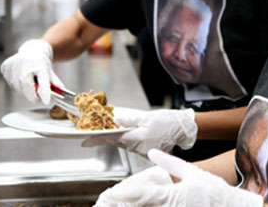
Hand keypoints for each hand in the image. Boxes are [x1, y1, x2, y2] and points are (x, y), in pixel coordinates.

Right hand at [0, 39, 63, 103]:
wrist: (32, 50)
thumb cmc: (42, 64)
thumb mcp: (51, 73)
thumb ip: (55, 85)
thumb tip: (61, 94)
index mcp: (40, 67)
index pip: (43, 82)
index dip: (44, 92)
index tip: (46, 101)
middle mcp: (26, 65)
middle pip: (27, 90)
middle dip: (33, 93)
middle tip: (37, 88)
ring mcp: (14, 66)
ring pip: (18, 88)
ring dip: (24, 88)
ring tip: (28, 77)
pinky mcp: (5, 67)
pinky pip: (10, 83)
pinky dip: (15, 82)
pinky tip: (20, 74)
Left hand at [82, 108, 197, 154]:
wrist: (183, 128)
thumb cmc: (168, 121)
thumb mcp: (148, 117)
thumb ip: (130, 119)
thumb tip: (114, 118)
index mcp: (138, 139)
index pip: (113, 138)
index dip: (97, 139)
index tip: (84, 141)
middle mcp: (138, 147)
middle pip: (117, 141)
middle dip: (105, 135)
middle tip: (93, 128)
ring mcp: (142, 150)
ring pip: (123, 142)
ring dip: (115, 135)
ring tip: (107, 126)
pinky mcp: (145, 149)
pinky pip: (131, 143)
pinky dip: (125, 137)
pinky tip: (124, 130)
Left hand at [93, 149, 263, 206]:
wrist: (231, 206)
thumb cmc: (212, 190)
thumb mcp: (191, 171)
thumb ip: (169, 162)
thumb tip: (153, 152)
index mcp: (171, 195)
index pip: (142, 194)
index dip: (123, 194)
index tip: (110, 193)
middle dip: (121, 205)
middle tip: (104, 203)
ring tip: (114, 206)